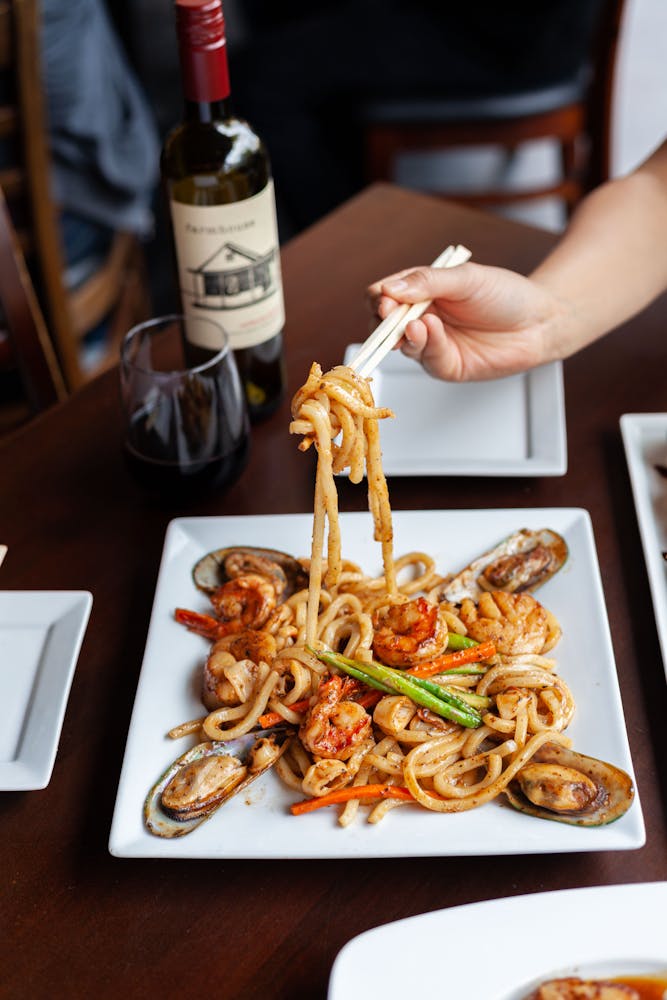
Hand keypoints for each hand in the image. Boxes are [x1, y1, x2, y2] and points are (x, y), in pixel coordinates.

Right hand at [367, 262, 569, 380]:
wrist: (540, 323)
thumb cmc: (507, 295)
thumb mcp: (465, 278)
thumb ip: (427, 282)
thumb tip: (389, 289)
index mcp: (423, 291)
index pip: (384, 294)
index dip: (380, 297)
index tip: (385, 298)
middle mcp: (423, 318)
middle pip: (383, 323)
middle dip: (382, 321)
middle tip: (389, 314)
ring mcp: (433, 343)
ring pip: (399, 344)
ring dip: (402, 335)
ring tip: (416, 324)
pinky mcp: (446, 366)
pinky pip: (425, 359)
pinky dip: (425, 345)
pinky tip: (432, 331)